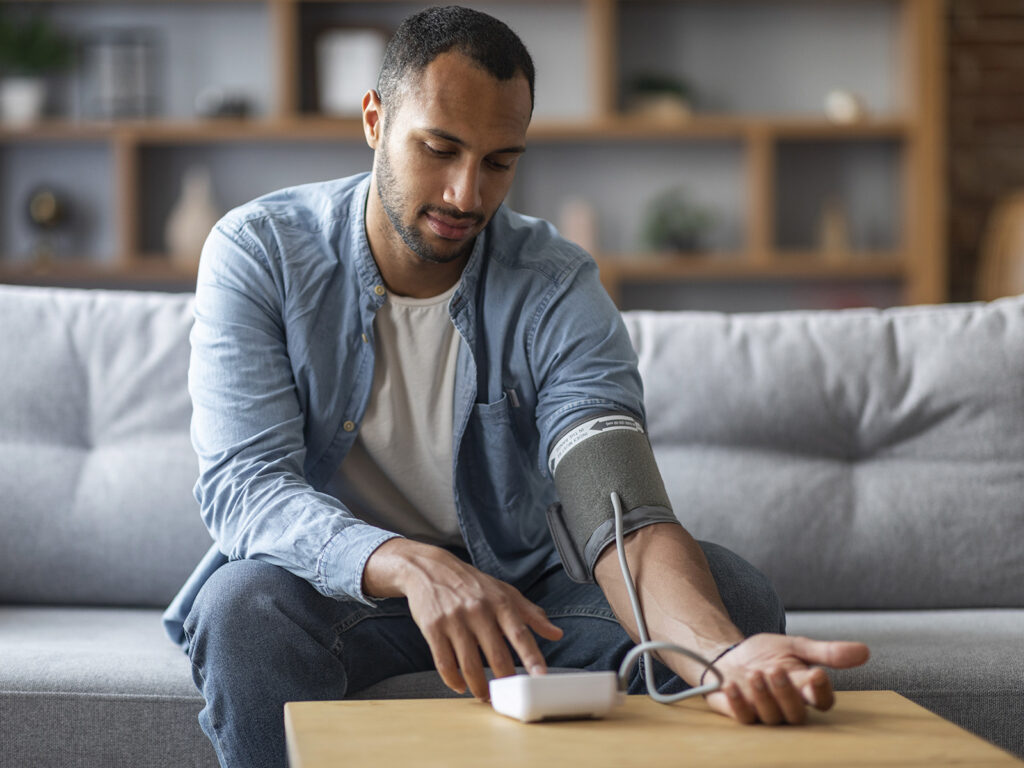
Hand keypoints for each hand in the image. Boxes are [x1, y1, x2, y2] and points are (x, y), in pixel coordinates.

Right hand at [363, 539, 563, 699]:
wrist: (430, 568)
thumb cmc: (473, 584)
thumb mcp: (504, 592)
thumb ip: (531, 614)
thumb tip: (557, 634)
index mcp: (499, 602)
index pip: (519, 633)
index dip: (531, 656)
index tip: (540, 676)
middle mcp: (478, 610)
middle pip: (496, 655)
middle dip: (505, 680)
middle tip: (510, 696)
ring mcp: (454, 620)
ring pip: (469, 664)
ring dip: (479, 687)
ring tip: (485, 696)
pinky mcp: (432, 628)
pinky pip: (444, 662)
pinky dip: (453, 680)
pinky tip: (460, 686)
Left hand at [703, 634, 869, 724]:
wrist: (729, 653)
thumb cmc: (767, 654)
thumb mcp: (796, 646)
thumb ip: (827, 652)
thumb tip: (865, 651)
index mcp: (806, 691)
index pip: (822, 701)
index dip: (821, 691)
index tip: (816, 674)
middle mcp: (787, 706)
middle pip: (796, 713)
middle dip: (787, 693)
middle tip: (776, 669)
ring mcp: (764, 712)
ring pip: (771, 717)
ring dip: (763, 696)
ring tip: (755, 673)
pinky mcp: (741, 712)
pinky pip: (742, 717)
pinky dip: (737, 703)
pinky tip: (731, 686)